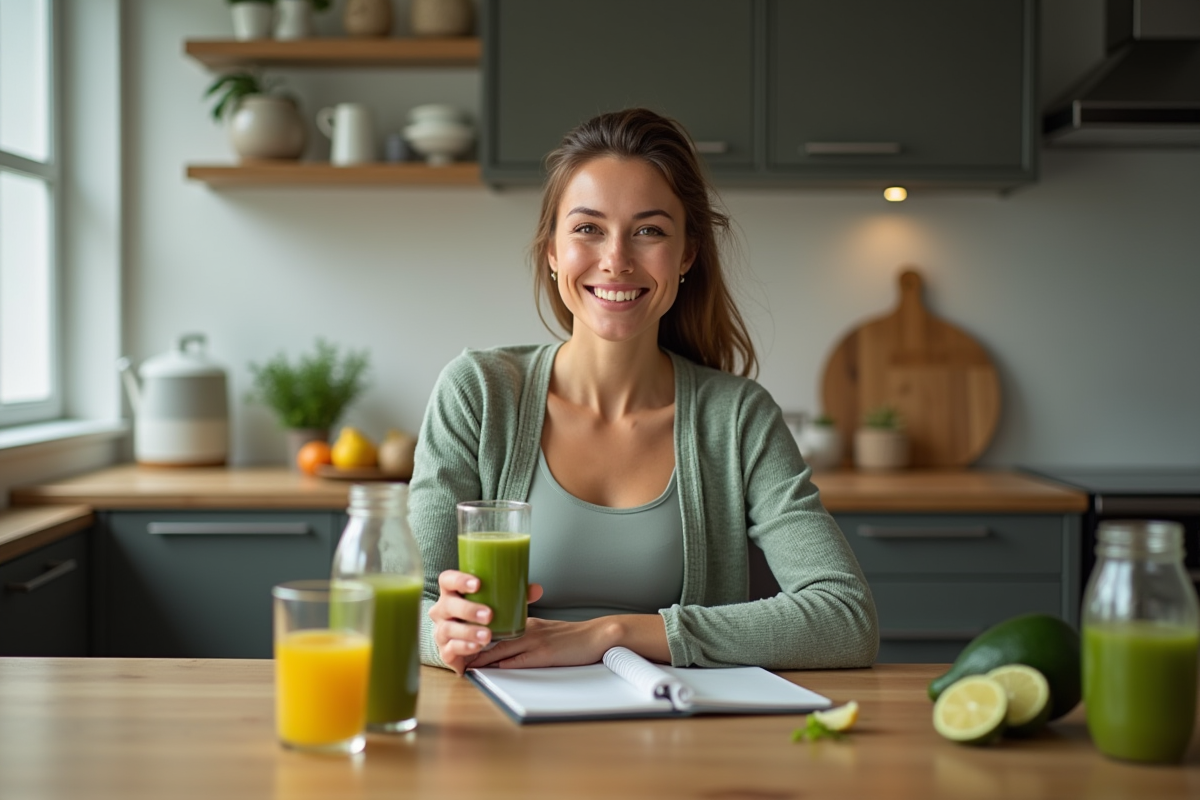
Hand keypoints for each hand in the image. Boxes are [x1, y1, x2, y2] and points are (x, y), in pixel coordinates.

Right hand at [429, 570, 543, 675]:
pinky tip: (477, 647)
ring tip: (487, 635)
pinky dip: (464, 648)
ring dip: (468, 632)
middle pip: (448, 605)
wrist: (469, 641)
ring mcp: (441, 630)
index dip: (459, 580)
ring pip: (448, 629)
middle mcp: (443, 610)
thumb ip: (515, 594)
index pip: (447, 580)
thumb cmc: (481, 615)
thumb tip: (536, 589)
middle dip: (468, 609)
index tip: (477, 583)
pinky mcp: (446, 650)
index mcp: (453, 592)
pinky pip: (450, 649)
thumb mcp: (496, 602)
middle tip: (489, 614)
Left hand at [468, 616, 621, 669]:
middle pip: (492, 637)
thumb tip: (507, 647)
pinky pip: (517, 660)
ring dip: (479, 656)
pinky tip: (487, 670)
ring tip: (461, 664)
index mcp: (526, 623)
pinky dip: (499, 665)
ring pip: (500, 648)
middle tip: (451, 653)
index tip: (458, 642)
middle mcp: (527, 629)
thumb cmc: (574, 637)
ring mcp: (535, 641)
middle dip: (470, 645)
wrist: (598, 636)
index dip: (476, 635)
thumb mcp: (546, 630)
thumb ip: (526, 635)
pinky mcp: (544, 654)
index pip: (495, 628)